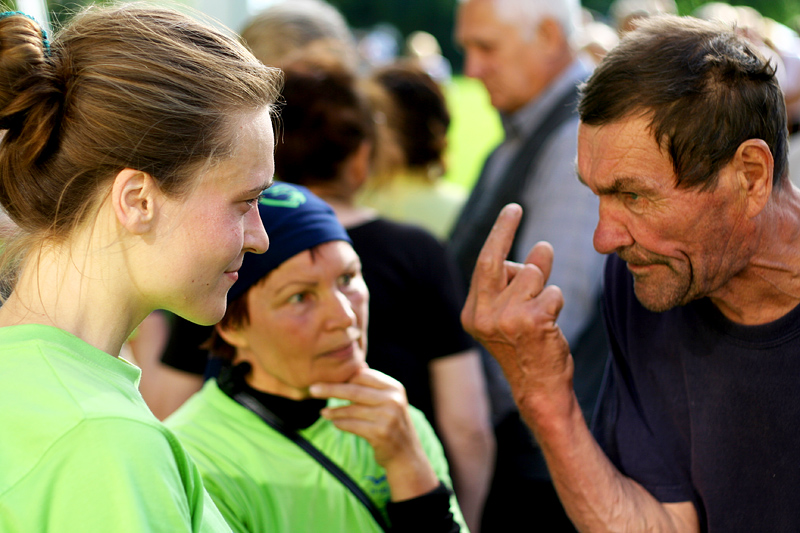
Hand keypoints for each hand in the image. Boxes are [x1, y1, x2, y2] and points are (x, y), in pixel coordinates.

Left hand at [309, 368, 437, 499]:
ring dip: (334, 411)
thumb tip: (358, 365)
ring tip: (324, 412)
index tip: (326, 378)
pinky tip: (335, 423)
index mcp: (394, 387)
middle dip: (330, 389)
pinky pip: (352, 425)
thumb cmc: (392, 424)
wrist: (407, 455)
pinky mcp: (380, 433)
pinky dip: (341, 423)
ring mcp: (388, 417)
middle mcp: (393, 400)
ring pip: (351, 409)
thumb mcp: (389, 401)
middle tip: (313, 389)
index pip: (363, 375)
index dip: (344, 377)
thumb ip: (374, 385)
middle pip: (354, 390)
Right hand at [460, 204, 573, 409]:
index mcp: (472, 313)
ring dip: (543, 286)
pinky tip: (550, 325)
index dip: (499, 236)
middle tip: (515, 208)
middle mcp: (482, 315)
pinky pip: (552, 291)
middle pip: (494, 260)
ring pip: (531, 275)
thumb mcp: (513, 313)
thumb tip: (540, 248)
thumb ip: (518, 283)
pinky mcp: (531, 321)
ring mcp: (505, 319)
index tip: (511, 212)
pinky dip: (556, 302)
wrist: (540, 389)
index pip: (484, 265)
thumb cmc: (528, 348)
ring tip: (542, 311)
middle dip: (504, 229)